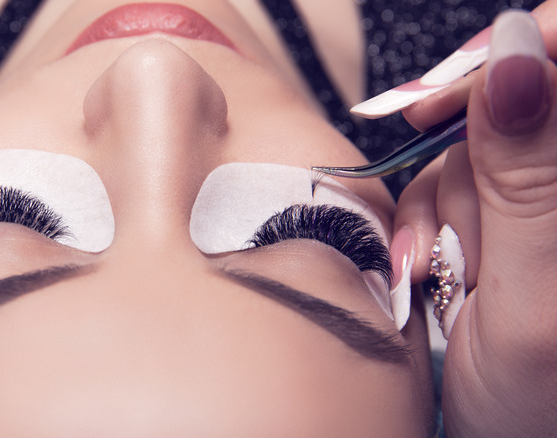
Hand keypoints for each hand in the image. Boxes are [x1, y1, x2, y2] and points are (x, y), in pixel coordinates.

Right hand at [393, 7, 556, 436]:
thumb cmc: (539, 406)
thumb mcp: (535, 296)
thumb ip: (531, 177)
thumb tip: (516, 51)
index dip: (517, 60)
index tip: (443, 100)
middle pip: (510, 107)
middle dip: (461, 168)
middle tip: (445, 237)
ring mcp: (540, 201)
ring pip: (470, 150)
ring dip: (438, 212)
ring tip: (436, 276)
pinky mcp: (502, 218)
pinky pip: (446, 184)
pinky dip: (423, 223)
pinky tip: (427, 270)